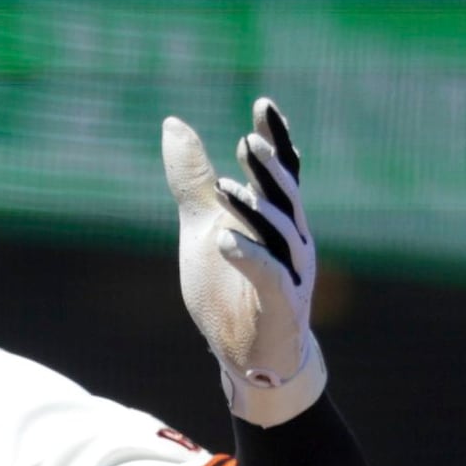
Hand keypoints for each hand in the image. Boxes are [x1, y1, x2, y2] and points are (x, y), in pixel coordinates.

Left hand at [161, 97, 323, 426]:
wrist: (249, 359)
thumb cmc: (230, 291)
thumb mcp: (203, 227)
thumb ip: (193, 180)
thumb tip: (173, 122)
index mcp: (276, 220)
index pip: (280, 174)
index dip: (276, 142)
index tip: (264, 106)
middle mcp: (291, 242)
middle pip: (284, 198)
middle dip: (268, 171)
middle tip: (248, 143)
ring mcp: (291, 274)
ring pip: (279, 235)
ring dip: (252, 210)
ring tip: (223, 187)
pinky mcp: (281, 307)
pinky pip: (269, 277)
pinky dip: (249, 257)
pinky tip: (224, 241)